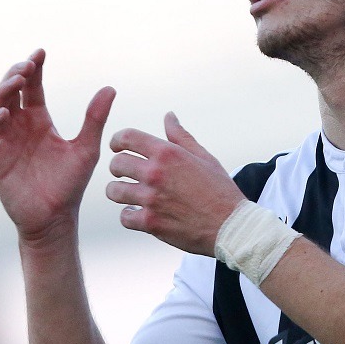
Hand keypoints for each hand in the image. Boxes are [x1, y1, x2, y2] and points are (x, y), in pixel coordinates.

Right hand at [0, 49, 115, 245]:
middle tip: (28, 64)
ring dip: (3, 92)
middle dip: (16, 74)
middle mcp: (19, 127)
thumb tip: (110, 88)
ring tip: (17, 80)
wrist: (56, 218)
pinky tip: (5, 113)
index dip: (34, 68)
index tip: (41, 52)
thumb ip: (95, 118)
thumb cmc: (70, 185)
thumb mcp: (86, 148)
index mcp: (39, 121)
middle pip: (11, 92)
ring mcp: (5, 142)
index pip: (32, 87)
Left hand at [106, 113, 246, 255]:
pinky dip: (129, 216)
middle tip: (125, 173)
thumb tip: (168, 116)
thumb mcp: (204, 157)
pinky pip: (124, 216)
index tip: (117, 147)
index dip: (117, 140)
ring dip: (120, 192)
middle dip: (117, 167)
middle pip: (116, 164)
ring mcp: (151, 199)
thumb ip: (181, 136)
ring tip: (129, 194)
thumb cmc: (220, 190)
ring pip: (114, 191)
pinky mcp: (151, 222)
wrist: (230, 226)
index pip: (127, 137)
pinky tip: (138, 213)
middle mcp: (155, 173)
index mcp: (167, 153)